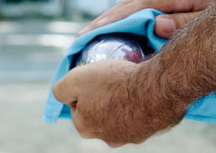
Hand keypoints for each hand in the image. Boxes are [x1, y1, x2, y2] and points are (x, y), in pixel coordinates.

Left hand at [52, 60, 186, 146]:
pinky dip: (139, 104)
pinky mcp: (148, 131)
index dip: (83, 89)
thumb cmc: (113, 83)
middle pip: (98, 113)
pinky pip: (139, 115)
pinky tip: (142, 91)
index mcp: (85, 128)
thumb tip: (59, 93)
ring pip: (119, 115)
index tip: (94, 78)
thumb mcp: (76, 78)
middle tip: (111, 80)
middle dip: (102, 98)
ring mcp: (129, 137)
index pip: (77, 106)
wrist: (156, 89)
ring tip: (128, 84)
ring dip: (121, 102)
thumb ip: (60, 88)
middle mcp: (106, 138)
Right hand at [80, 0, 215, 38]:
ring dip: (115, 25)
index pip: (135, 7)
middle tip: (79, 42)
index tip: (86, 35)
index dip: (108, 21)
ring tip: (93, 42)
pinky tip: (127, 40)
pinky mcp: (186, 6)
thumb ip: (187, 22)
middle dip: (103, 23)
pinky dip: (134, 26)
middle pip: (131, 7)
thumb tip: (155, 27)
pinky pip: (153, 16)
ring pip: (139, 11)